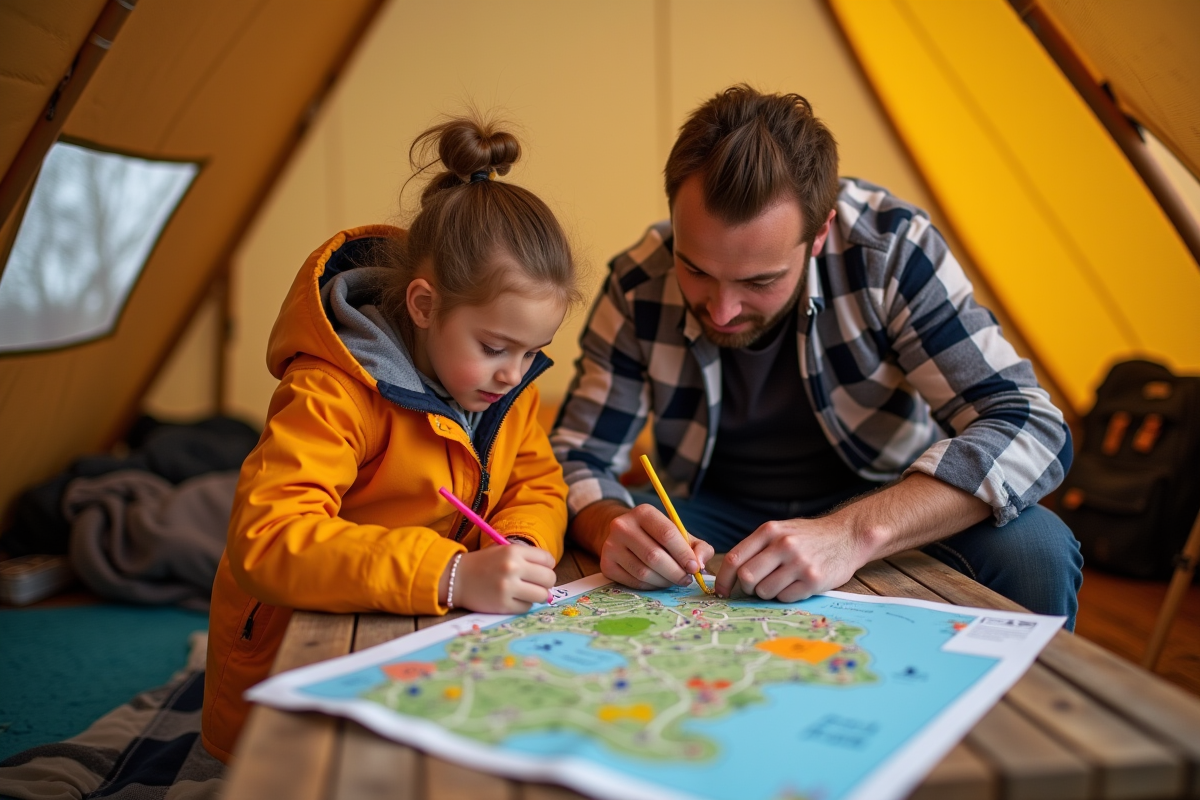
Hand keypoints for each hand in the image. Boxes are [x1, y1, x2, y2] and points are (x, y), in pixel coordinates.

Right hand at [445, 545, 556, 613]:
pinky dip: (524, 604)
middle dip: (546, 582)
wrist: (457, 578)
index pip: (548, 560)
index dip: (547, 566)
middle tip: (537, 584)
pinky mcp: (503, 605)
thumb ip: (527, 559)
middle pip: (549, 579)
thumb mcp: (504, 551)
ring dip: (538, 595)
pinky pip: (527, 607)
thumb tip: (550, 575)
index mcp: (514, 551)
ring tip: (527, 592)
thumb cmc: (484, 564)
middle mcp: (512, 568)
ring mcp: (508, 588)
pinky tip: (514, 599)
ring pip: (542, 595)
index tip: (540, 570)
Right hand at [597, 502, 714, 590]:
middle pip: (654, 556)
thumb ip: (698, 547)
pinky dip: (650, 586)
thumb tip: (700, 565)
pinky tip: (657, 581)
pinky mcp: (606, 564)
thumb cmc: (658, 536)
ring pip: (643, 572)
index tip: (695, 568)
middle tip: (686, 579)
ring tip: (673, 580)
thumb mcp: (679, 534)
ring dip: (664, 581)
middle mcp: (622, 526)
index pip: (667, 534)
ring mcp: (610, 545)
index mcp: (643, 512)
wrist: (625, 536)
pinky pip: (633, 582)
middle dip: (675, 572)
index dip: (683, 554)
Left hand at [714, 516, 865, 601]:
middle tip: (756, 587)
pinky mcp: (814, 580)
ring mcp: (799, 562)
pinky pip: (785, 598)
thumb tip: (730, 573)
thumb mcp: (781, 530)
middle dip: (747, 587)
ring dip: (768, 593)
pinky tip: (796, 585)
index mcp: (770, 531)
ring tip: (781, 582)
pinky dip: (786, 596)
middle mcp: (783, 545)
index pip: (735, 558)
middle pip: (747, 577)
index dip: (724, 579)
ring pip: (765, 591)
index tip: (722, 590)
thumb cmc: (809, 536)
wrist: (847, 535)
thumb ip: (757, 547)